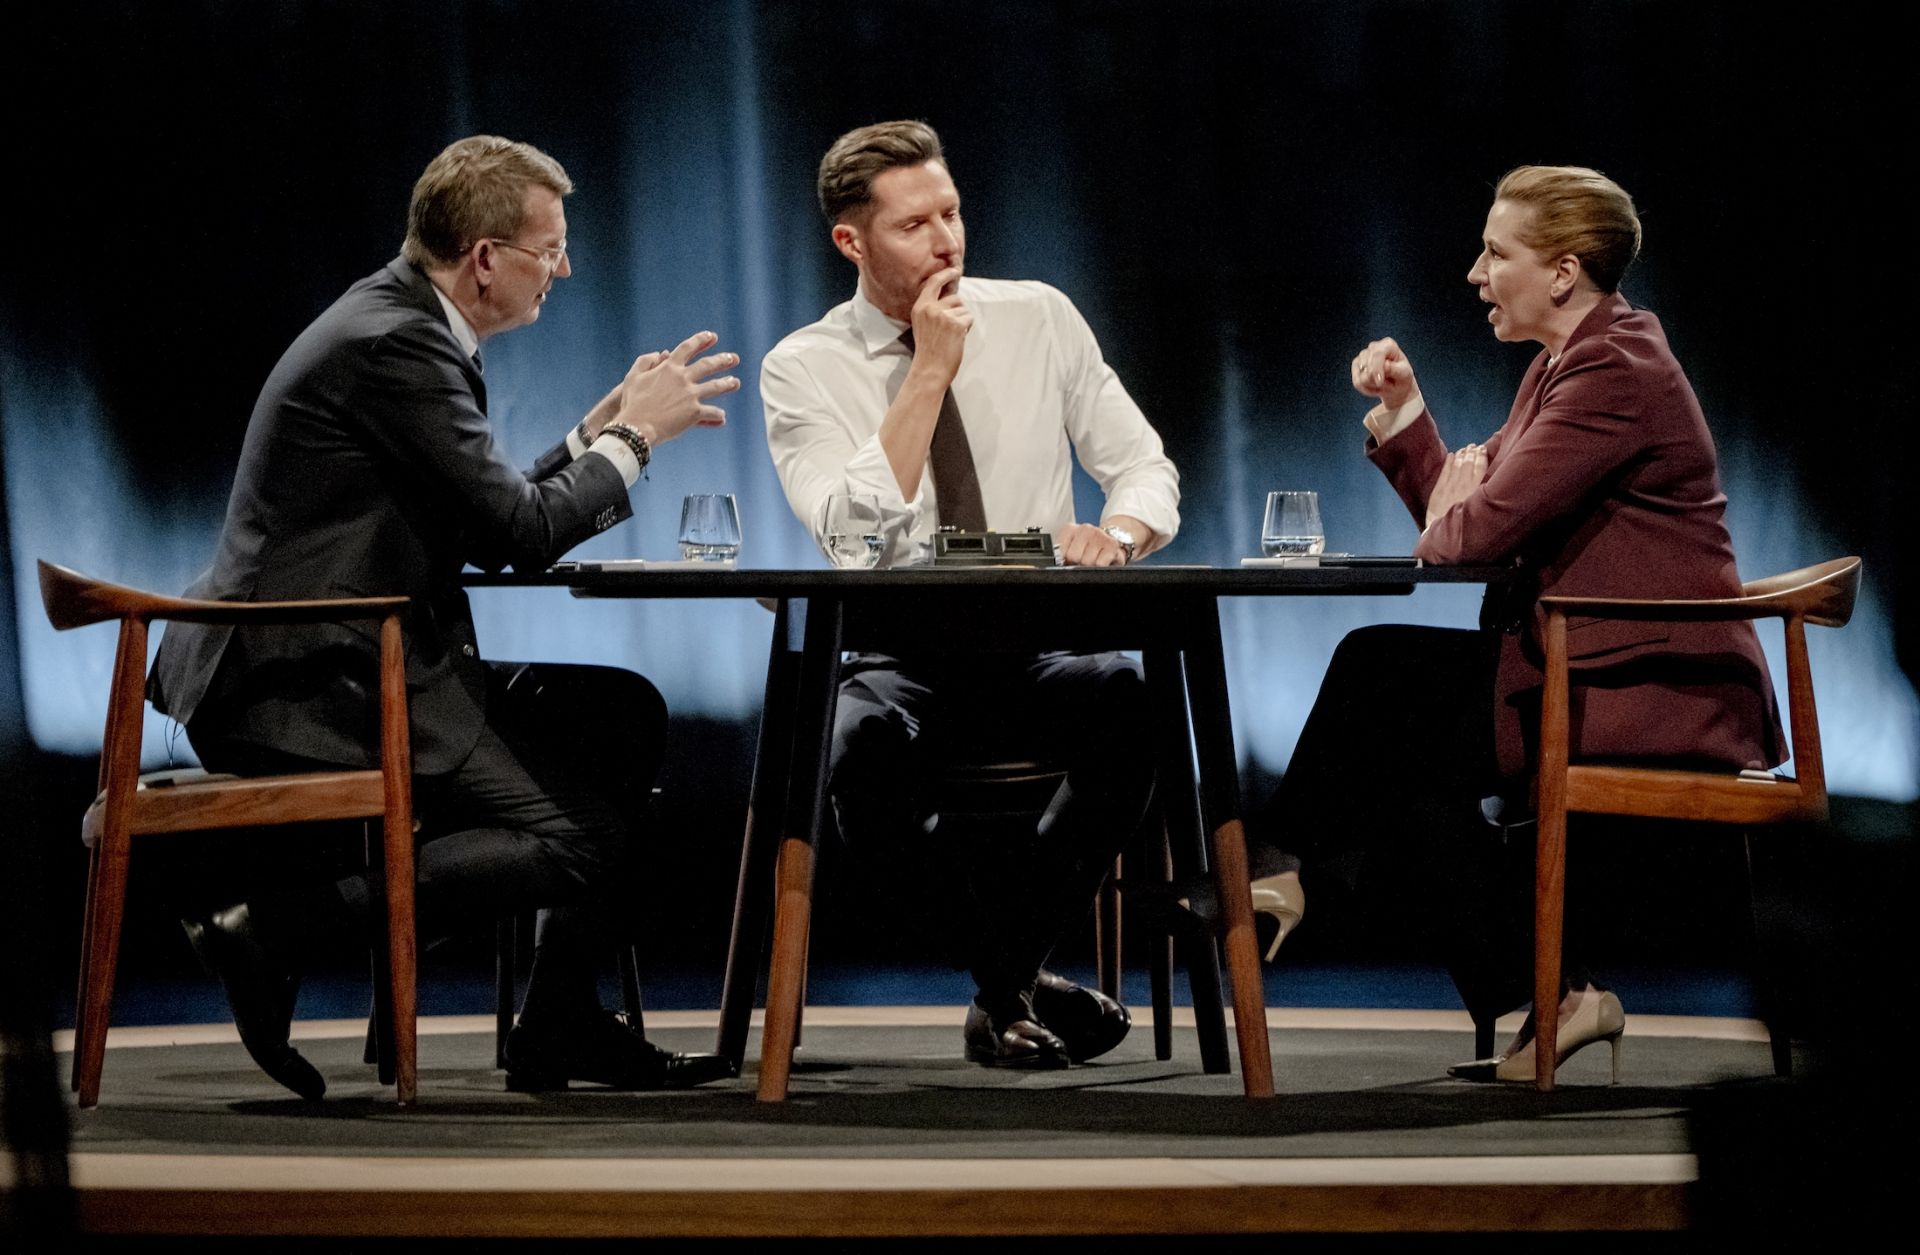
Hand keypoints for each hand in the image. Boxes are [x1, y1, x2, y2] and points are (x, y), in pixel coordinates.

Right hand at [612, 331, 740, 445]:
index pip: (688, 348)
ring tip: (735, 382)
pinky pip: (712, 412)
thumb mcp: (632, 377)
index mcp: (669, 367)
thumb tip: (659, 353)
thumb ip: (645, 362)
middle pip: (708, 365)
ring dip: (727, 384)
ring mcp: (690, 395)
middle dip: (722, 360)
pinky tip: (722, 417)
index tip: (712, 336)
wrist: (636, 427)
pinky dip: (718, 415)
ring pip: (715, 386)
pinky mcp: (694, 413)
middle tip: (734, 358)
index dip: (701, 340)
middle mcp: (682, 378)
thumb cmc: (632, 403)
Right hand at [907, 267, 971, 385]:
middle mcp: (930, 308)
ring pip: (963, 308)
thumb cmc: (929, 350)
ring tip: (951, 336)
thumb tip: (953, 296)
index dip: (946, 274)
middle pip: (955, 298)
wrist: (929, 370)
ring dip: (962, 320)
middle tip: (951, 328)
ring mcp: (943, 315)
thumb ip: (933, 309)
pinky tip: (957, 339)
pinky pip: (969, 318)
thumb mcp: (924, 325)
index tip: (954, 270)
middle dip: (958, 310)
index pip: (934, 283)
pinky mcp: (956, 324)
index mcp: (920, 307)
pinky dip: (967, 328)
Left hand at [1056, 522, 1128, 566]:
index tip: (1070, 559)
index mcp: (1070, 529)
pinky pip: (1100, 564)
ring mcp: (1099, 535)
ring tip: (1094, 559)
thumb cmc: (1089, 548)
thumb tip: (1058, 563)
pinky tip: (1102, 560)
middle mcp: (1084, 528)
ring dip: (1090, 565)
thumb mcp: (1071, 547)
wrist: (1112, 541)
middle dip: (1078, 563)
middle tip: (1084, 559)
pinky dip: (1101, 567)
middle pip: (1073, 557)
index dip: (1065, 560)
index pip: (1059, 551)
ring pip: (1087, 562)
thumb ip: (1061, 553)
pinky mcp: (1112, 544)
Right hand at [1351, 337, 1418, 410]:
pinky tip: (1375, 388)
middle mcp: (1373, 347)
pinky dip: (1366, 389)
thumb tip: (1384, 365)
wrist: (1396, 386)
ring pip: (1361, 377)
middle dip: (1375, 380)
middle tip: (1387, 384)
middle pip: (1366, 365)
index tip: (1379, 382)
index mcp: (1388, 345)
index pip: (1377, 354)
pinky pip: (1357, 382)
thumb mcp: (1404, 374)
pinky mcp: (1356, 365)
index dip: (1376, 368)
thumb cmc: (1402, 377)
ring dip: (1372, 386)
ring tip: (1382, 385)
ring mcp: (1363, 355)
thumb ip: (1395, 369)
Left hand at [1425, 444, 1487, 527]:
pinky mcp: (1438, 490)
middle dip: (1472, 453)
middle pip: (1468, 464)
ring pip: (1457, 466)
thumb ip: (1481, 493)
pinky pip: (1444, 472)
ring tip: (1466, 449)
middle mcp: (1462, 488)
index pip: (1479, 469)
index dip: (1481, 456)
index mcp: (1473, 492)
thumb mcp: (1476, 509)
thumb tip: (1487, 480)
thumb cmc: (1463, 524)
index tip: (1482, 449)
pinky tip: (1453, 455)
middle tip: (1474, 446)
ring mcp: (1449, 488)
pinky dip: (1449, 462)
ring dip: (1462, 455)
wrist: (1442, 533)